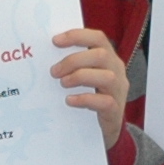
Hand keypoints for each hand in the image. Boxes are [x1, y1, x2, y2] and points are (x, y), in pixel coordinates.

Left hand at [52, 27, 128, 145]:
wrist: (106, 128)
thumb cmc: (90, 97)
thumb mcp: (84, 77)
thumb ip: (73, 65)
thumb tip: (45, 55)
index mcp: (108, 58)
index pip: (98, 38)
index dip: (77, 36)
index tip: (55, 41)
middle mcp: (117, 71)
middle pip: (101, 55)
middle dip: (74, 60)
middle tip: (54, 71)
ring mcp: (118, 90)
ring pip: (106, 77)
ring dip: (79, 77)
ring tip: (63, 83)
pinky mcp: (115, 110)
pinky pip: (104, 102)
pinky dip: (84, 99)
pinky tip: (69, 100)